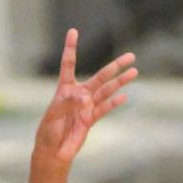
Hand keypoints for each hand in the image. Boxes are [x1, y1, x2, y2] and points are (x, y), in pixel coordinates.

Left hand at [32, 28, 136, 167]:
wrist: (53, 151)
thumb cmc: (48, 131)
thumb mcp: (53, 115)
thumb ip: (68, 103)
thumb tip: (85, 98)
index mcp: (64, 88)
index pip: (68, 64)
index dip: (71, 48)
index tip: (73, 31)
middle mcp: (78, 94)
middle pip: (99, 77)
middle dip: (115, 67)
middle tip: (131, 57)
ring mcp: (87, 106)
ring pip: (106, 91)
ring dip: (120, 82)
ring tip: (134, 72)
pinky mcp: (91, 119)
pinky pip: (105, 109)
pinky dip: (115, 103)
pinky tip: (125, 96)